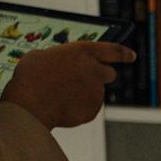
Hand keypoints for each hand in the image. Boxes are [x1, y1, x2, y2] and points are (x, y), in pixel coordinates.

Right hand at [1, 40, 136, 128]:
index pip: (113, 50)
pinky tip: (60, 106)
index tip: (131, 56)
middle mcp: (95, 70)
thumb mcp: (44, 56)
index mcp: (84, 52)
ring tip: (58, 94)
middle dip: (101, 75)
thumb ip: (65, 58)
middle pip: (110, 73)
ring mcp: (96, 92)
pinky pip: (88, 108)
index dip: (123, 53)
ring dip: (83, 93)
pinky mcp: (93, 110)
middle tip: (85, 79)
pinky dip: (78, 107)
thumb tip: (69, 65)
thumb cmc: (31, 76)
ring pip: (95, 92)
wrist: (29, 104)